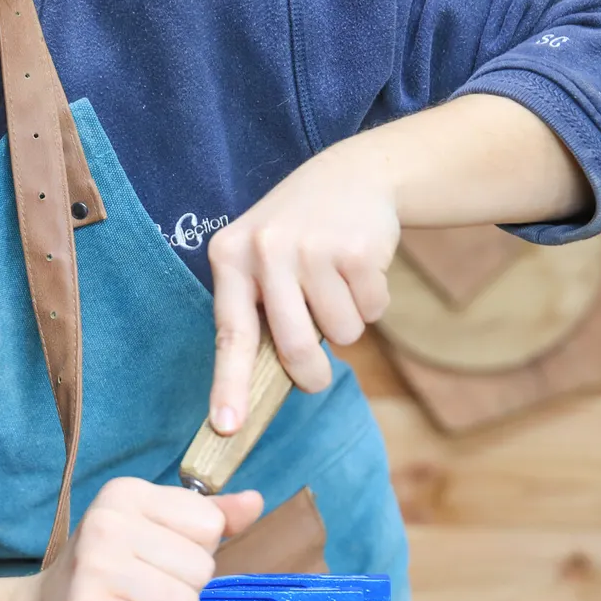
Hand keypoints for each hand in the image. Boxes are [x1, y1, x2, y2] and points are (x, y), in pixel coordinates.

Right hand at [20, 478, 263, 600]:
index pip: (210, 525)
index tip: (155, 556)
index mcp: (126, 493)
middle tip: (140, 589)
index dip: (193, 551)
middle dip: (181, 588)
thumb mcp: (151, 531)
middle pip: (201, 568)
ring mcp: (95, 566)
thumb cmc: (104, 570)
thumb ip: (206, 517)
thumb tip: (254, 502)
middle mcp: (108, 522)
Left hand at [204, 142, 399, 429]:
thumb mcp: (259, 258)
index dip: (229, 384)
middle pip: (293, 346)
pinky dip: (373, 302)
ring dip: (348, 324)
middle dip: (310, 374)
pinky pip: (372, 311)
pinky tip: (360, 269)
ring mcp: (314, 247)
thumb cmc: (298, 235)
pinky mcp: (358, 249)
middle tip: (316, 378)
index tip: (227, 425)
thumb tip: (253, 391)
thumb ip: (253, 313)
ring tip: (337, 285)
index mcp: (230, 256)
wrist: (354, 175)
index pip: (230, 333)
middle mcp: (267, 249)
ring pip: (341, 333)